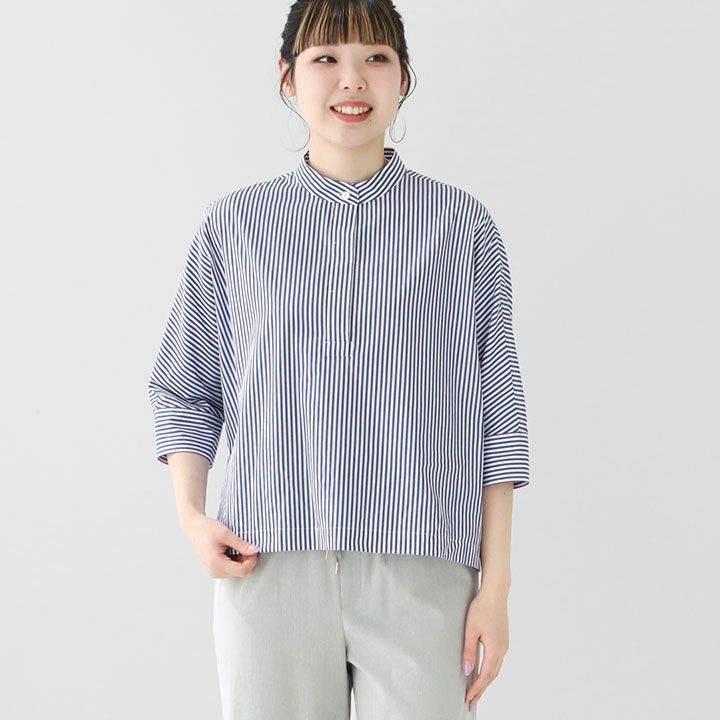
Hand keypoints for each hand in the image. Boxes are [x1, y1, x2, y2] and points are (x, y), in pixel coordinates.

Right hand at [180, 512, 259, 577]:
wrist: (193, 527)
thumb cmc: (207, 529)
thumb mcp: (226, 534)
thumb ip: (241, 544)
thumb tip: (255, 550)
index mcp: (216, 565)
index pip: (242, 571)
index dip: (252, 560)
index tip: (253, 548)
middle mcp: (215, 572)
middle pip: (241, 573)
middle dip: (248, 560)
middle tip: (247, 545)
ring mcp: (215, 571)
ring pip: (238, 571)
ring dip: (242, 559)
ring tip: (238, 545)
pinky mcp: (216, 568)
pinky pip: (232, 568)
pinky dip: (237, 559)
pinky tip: (233, 549)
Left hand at [461, 588, 509, 709]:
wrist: (495, 593)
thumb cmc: (481, 608)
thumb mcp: (471, 630)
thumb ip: (469, 651)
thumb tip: (467, 671)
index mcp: (495, 648)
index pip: (486, 675)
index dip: (477, 688)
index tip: (468, 698)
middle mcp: (503, 649)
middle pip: (492, 675)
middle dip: (482, 689)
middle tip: (471, 701)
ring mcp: (505, 644)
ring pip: (496, 669)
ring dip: (486, 681)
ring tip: (476, 691)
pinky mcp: (503, 640)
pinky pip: (497, 661)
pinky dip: (490, 670)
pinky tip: (483, 672)